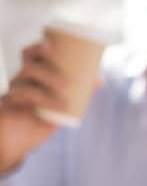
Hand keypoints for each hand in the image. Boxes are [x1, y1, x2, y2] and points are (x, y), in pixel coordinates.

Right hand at [0, 41, 64, 172]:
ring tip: (65, 96)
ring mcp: (12, 92)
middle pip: (27, 64)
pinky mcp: (6, 106)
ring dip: (47, 86)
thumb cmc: (39, 119)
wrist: (18, 141)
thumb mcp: (59, 106)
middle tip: (66, 83)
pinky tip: (59, 107)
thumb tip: (98, 80)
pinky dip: (44, 100)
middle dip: (46, 68)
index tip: (50, 44)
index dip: (37, 47)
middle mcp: (19, 81)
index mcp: (29, 76)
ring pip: (25, 80)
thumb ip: (77, 93)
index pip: (29, 56)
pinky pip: (21, 97)